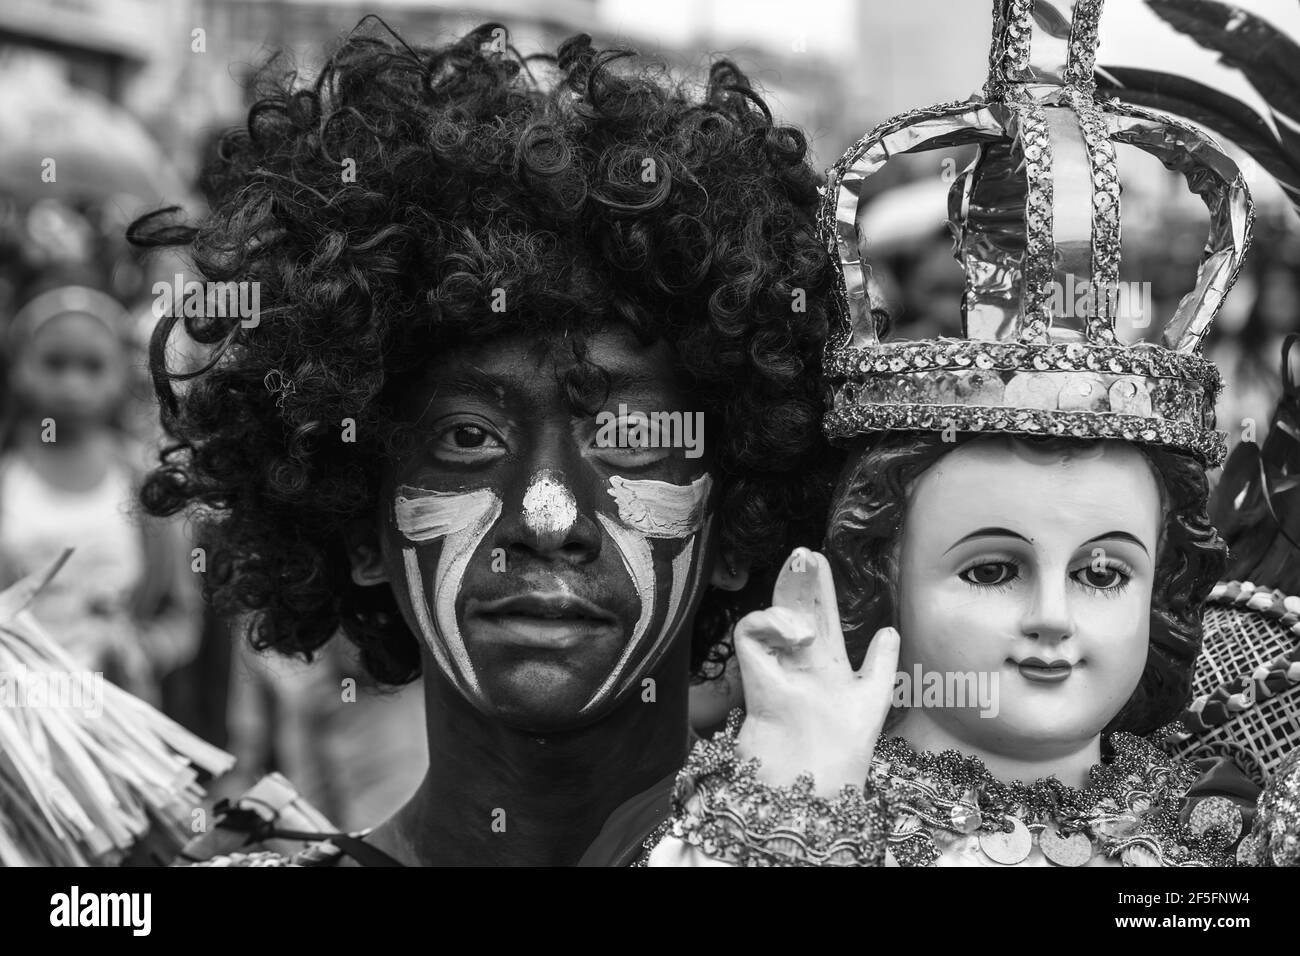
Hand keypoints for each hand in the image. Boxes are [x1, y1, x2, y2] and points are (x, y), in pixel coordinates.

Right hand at [733, 548, 897, 795]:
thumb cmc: (843, 747)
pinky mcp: (754, 670)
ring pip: (771, 614)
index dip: (820, 589)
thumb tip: (889, 630)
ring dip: (786, 595)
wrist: (816, 775)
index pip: (822, 616)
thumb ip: (880, 664)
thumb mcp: (873, 698)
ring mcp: (776, 665)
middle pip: (796, 608)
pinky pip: (749, 631)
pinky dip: (771, 622)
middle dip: (800, 579)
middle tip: (805, 554)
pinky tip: (798, 633)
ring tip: (807, 602)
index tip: (820, 562)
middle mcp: (799, 661)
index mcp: (826, 666)